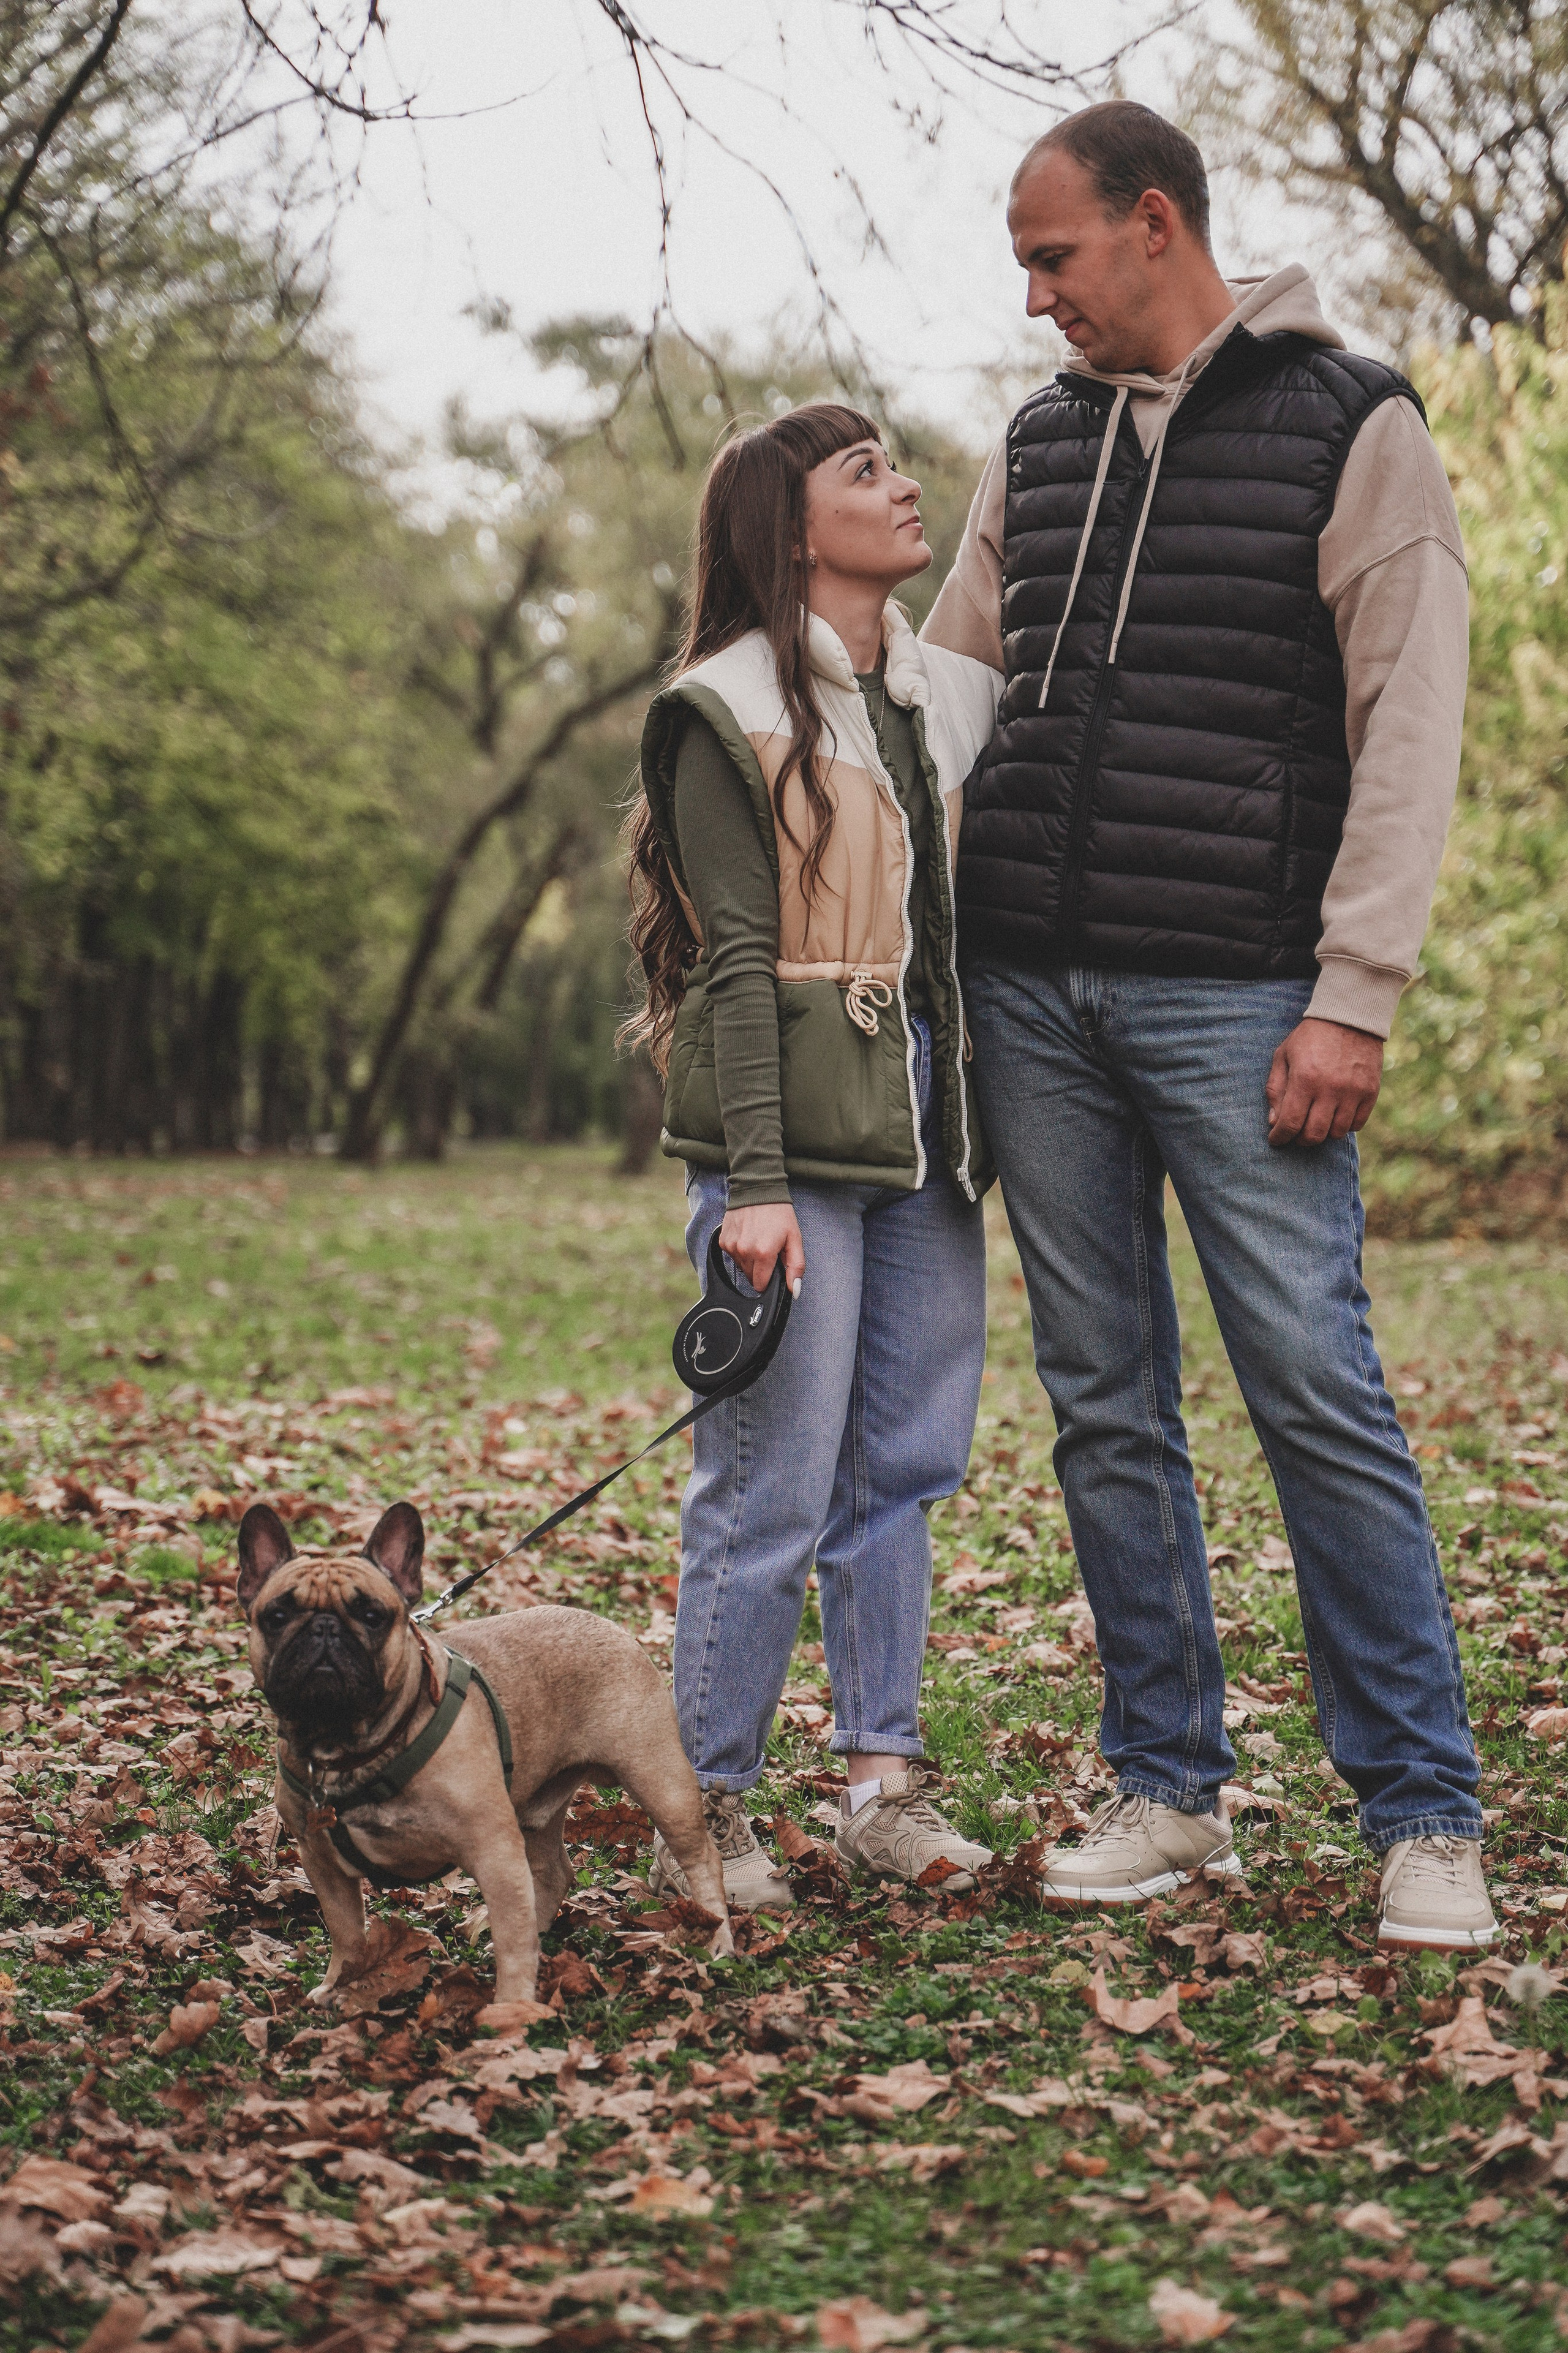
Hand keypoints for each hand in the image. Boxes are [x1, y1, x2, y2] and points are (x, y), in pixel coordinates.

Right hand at [718, 1204, 804, 1294]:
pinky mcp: (723, 1240)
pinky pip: (732, 1256)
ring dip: (750, 1260)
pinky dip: (740, 1251)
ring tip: (758, 1240)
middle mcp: (744, 1251)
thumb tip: (795, 1289)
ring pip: (741, 1267)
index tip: (773, 1268)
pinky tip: (747, 1236)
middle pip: (750, 1277)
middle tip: (768, 1250)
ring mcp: (731, 1246)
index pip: (761, 1285)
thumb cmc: (778, 1213)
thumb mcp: (794, 1238)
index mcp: (763, 1253)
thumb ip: (796, 1266)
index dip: (769, 1281)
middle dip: (760, 1269)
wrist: (758, 1189)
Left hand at [1266, 1018, 1383, 1147]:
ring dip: (1323, 1133)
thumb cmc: (1311, 1037)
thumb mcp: (1283, 1055)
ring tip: (1316, 1122)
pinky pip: (1357, 1124)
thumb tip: (1274, 1122)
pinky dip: (1344, 1126)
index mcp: (1305, 1079)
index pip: (1290, 1123)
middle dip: (1300, 1140)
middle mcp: (1330, 1089)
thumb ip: (1275, 1089)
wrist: (1350, 1017)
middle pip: (1314, 1135)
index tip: (1275, 1140)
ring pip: (1336, 1133)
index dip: (1280, 1137)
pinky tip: (1335, 1115)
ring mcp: (1353, 1092)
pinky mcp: (1370, 1092)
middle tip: (1295, 1134)